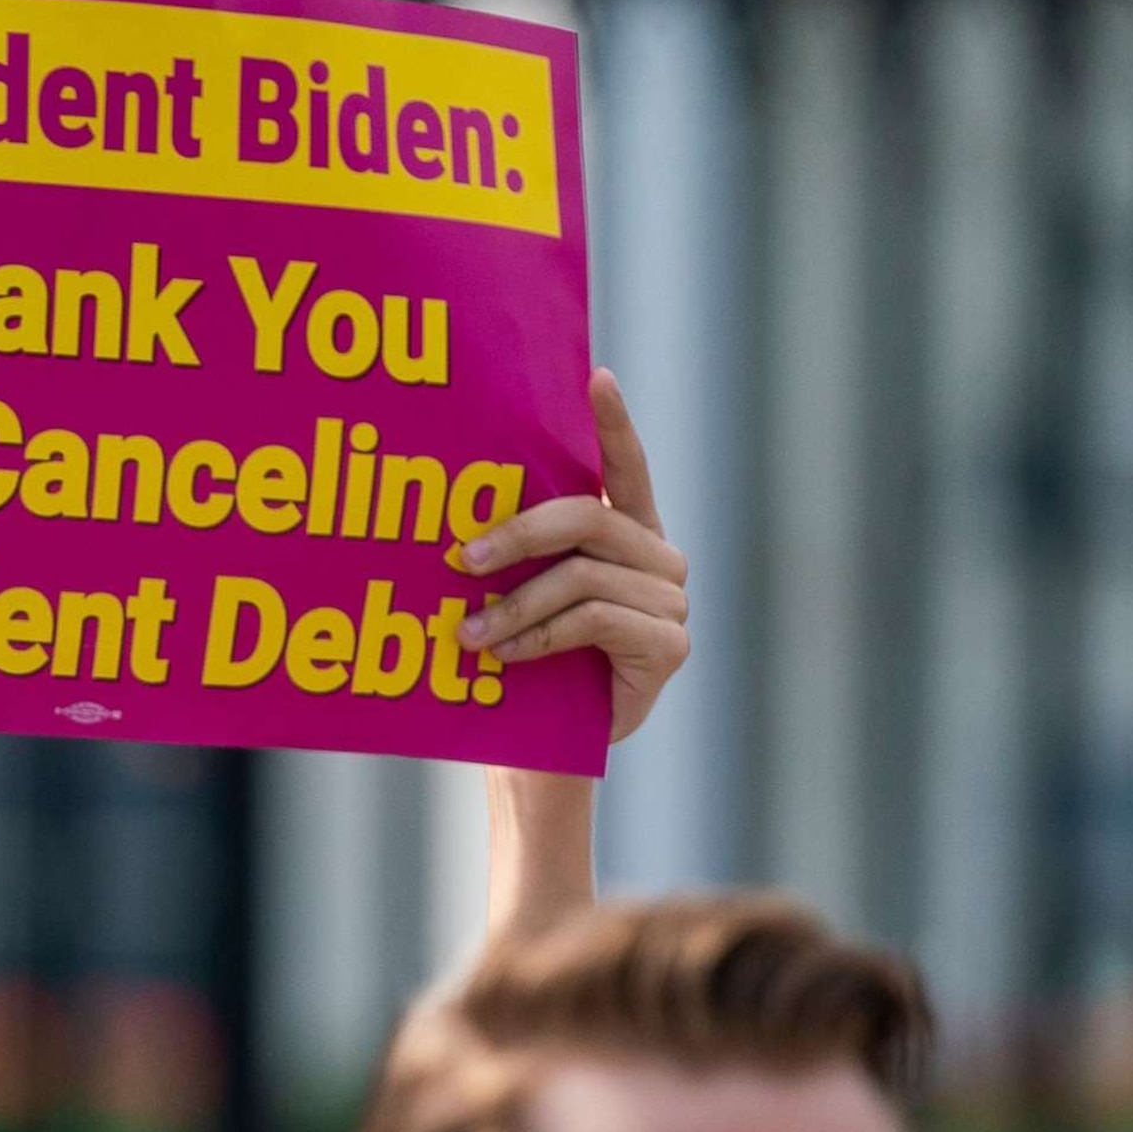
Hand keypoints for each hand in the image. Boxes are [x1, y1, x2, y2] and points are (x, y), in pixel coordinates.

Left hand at [451, 368, 688, 744]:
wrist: (540, 754)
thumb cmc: (521, 667)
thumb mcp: (516, 596)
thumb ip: (518, 552)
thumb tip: (461, 516)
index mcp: (626, 532)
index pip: (625, 466)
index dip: (613, 422)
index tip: (595, 377)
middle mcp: (658, 556)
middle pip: (589, 517)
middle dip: (517, 532)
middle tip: (461, 557)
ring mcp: (671, 600)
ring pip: (583, 576)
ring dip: (515, 604)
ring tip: (469, 632)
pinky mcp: (670, 645)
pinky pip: (596, 618)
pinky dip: (540, 636)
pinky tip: (505, 655)